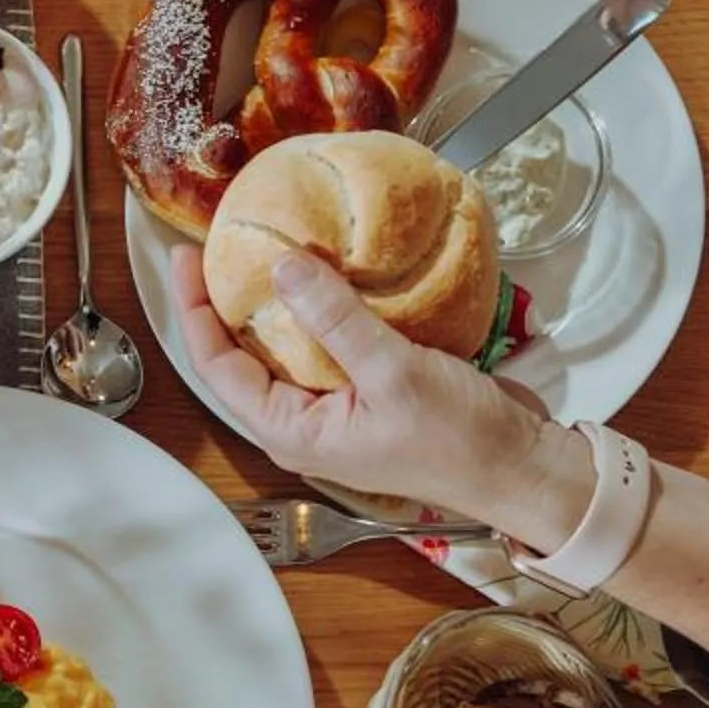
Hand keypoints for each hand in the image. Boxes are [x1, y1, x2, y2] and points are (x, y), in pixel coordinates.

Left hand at [173, 245, 560, 525]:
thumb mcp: (393, 372)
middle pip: (242, 354)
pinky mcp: (367, 388)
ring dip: (274, 299)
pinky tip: (326, 268)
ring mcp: (335, 406)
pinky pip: (328, 341)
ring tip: (263, 244)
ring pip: (285, 345)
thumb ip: (335, 319)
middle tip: (219, 241)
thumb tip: (281, 267)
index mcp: (291, 431)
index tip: (186, 256)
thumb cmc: (459, 440)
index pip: (217, 366)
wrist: (522, 466)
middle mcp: (303, 421)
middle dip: (225, 300)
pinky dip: (322, 305)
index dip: (195, 310)